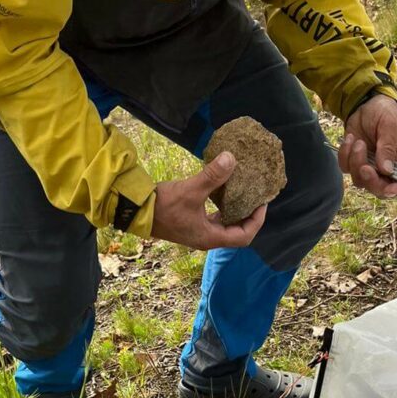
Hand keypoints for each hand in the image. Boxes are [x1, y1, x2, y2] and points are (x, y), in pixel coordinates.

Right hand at [152, 152, 266, 248]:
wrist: (134, 211)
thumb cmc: (163, 206)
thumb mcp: (191, 190)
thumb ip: (213, 176)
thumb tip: (231, 158)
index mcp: (210, 237)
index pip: (244, 236)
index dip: (256, 220)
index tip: (262, 203)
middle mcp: (206, 238)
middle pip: (237, 232)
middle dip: (248, 215)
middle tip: (255, 197)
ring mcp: (197, 232)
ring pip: (224, 225)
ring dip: (235, 211)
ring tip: (242, 192)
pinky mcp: (190, 224)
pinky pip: (213, 218)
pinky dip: (221, 208)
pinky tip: (222, 192)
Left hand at [338, 94, 396, 197]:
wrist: (366, 104)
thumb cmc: (384, 112)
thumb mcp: (390, 124)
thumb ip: (388, 146)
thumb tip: (386, 170)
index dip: (396, 191)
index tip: (388, 188)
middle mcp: (387, 168)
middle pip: (380, 189)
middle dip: (370, 181)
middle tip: (364, 166)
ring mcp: (370, 167)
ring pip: (360, 181)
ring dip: (356, 163)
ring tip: (357, 141)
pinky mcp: (354, 162)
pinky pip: (346, 168)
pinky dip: (345, 155)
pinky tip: (350, 139)